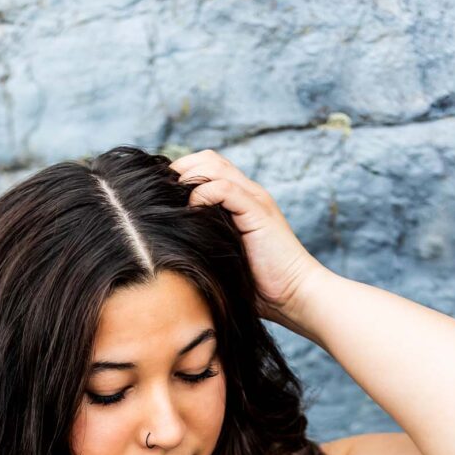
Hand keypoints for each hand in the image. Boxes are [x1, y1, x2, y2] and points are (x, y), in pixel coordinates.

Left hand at [168, 148, 329, 332]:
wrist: (294, 295)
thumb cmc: (259, 288)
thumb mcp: (223, 260)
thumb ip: (204, 245)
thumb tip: (168, 248)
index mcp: (240, 202)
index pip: (208, 168)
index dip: (182, 174)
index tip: (160, 195)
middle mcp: (248, 195)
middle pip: (208, 159)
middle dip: (180, 169)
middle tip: (160, 193)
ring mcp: (254, 201)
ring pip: (215, 166)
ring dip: (189, 176)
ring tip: (173, 198)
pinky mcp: (258, 213)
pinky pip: (226, 188)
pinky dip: (204, 193)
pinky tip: (193, 210)